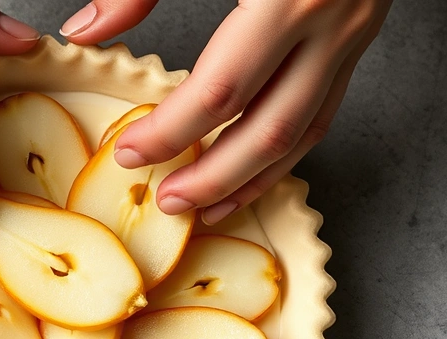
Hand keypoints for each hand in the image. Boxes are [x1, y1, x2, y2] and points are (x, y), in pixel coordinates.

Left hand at [62, 0, 391, 224]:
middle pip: (267, 130)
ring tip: (207, 208)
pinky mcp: (360, 37)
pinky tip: (252, 171)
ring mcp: (354, 34)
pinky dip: (286, 153)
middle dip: (213, 178)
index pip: (218, 91)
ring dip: (254, 180)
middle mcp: (330, 22)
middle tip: (167, 203)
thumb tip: (85, 32)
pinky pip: (324, 113)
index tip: (129, 153)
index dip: (170, 132)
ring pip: (305, 134)